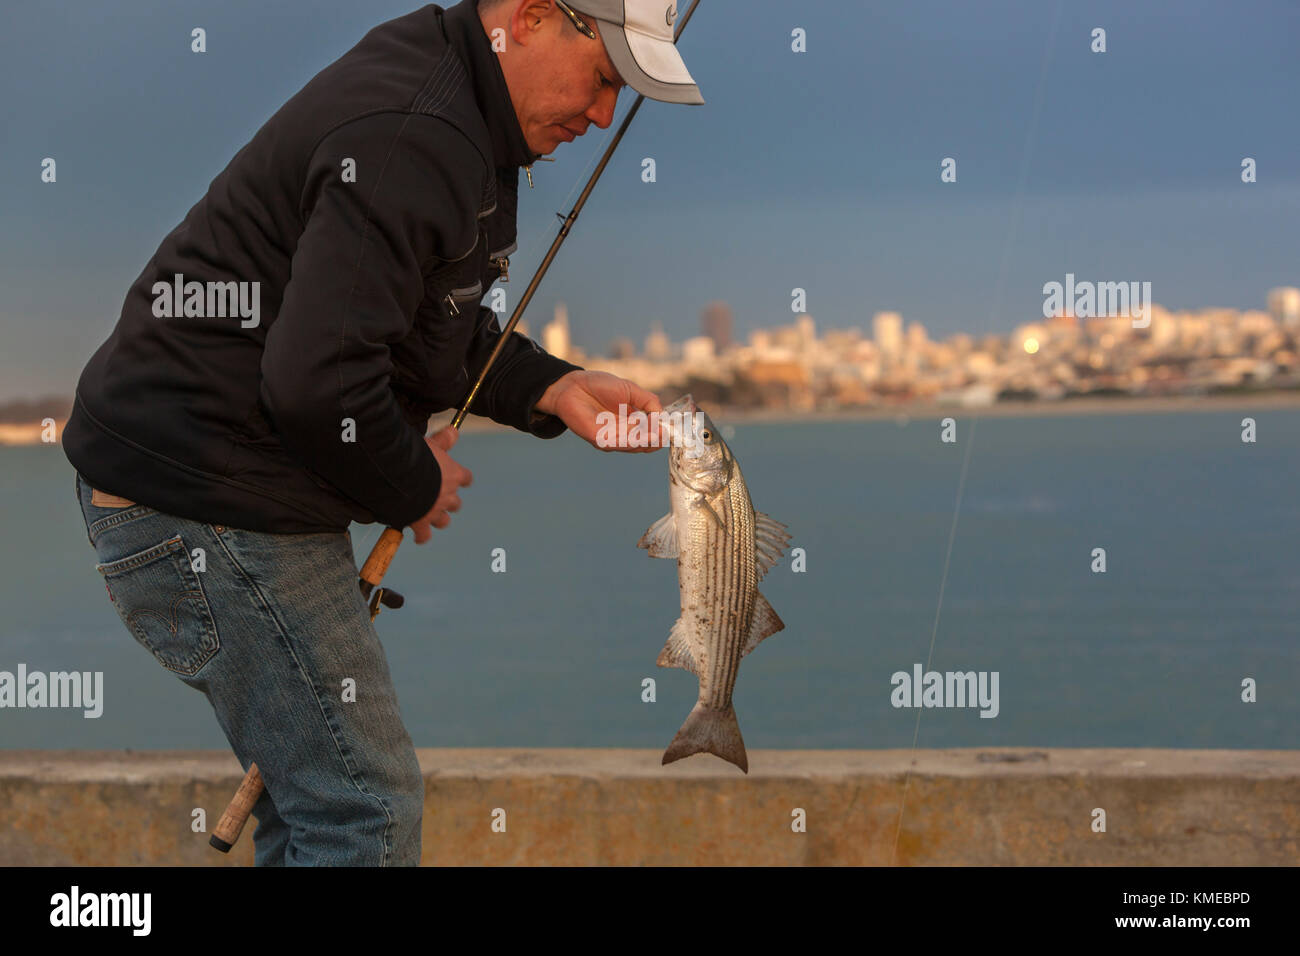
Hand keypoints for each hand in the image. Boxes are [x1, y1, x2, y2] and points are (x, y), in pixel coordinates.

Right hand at [408, 425, 472, 543]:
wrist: (399, 476)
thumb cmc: (414, 454)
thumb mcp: (430, 443)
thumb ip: (442, 439)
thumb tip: (454, 429)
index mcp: (453, 475)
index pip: (466, 478)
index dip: (462, 479)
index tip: (460, 479)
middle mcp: (448, 495)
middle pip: (456, 503)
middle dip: (449, 501)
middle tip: (439, 497)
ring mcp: (435, 511)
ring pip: (443, 520)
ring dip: (438, 518)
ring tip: (430, 516)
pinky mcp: (420, 523)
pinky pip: (424, 535)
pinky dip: (422, 536)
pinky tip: (418, 536)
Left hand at [535, 370, 663, 452]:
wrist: (573, 385)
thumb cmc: (599, 386)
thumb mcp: (631, 390)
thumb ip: (648, 401)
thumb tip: (663, 417)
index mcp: (632, 425)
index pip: (652, 437)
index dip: (663, 433)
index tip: (671, 426)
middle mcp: (623, 436)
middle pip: (646, 445)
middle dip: (656, 437)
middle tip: (663, 429)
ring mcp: (611, 440)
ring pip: (635, 445)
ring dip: (645, 437)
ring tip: (652, 427)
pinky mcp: (599, 439)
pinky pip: (618, 442)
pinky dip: (630, 436)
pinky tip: (637, 425)